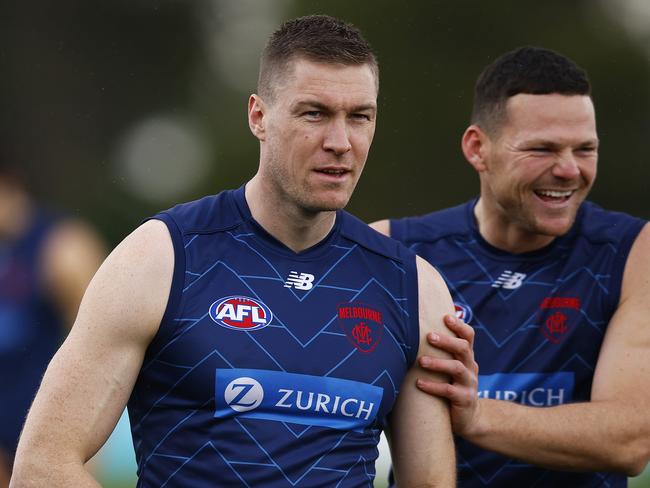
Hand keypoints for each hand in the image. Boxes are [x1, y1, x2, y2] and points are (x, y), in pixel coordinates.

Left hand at [416, 314, 479, 435]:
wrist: (469, 418)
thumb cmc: (452, 386)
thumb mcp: (451, 368)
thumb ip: (441, 353)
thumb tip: (413, 332)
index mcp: (467, 357)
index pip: (469, 336)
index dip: (459, 326)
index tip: (446, 317)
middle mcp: (471, 367)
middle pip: (463, 348)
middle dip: (446, 341)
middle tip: (429, 336)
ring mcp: (469, 384)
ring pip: (457, 368)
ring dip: (438, 363)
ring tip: (421, 361)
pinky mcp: (465, 400)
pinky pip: (449, 391)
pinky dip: (433, 386)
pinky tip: (419, 383)